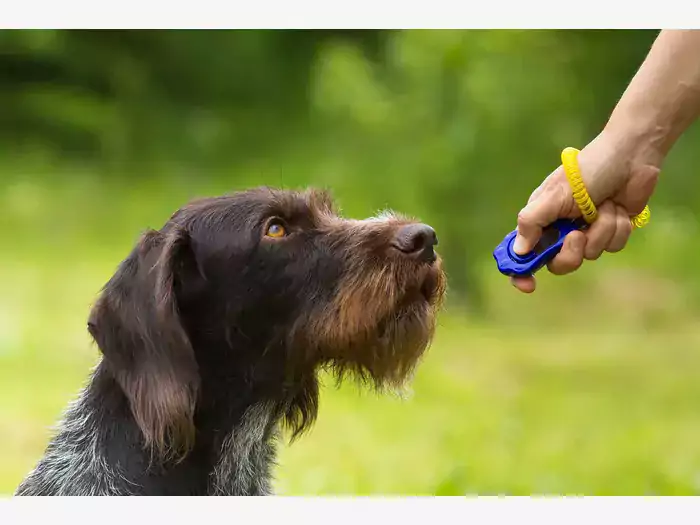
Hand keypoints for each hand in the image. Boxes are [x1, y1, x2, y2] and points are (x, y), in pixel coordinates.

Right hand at [511, 130, 660, 292]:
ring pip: (590, 255)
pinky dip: (617, 228)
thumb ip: (532, 222)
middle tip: (578, 235)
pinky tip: (618, 208)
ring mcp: (587, 231)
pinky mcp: (610, 231)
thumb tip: (518, 251)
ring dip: (601, 231)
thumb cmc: (588, 169)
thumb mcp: (554, 194)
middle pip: (559, 263)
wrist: (630, 156)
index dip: (521, 271)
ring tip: (604, 206)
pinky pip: (612, 246)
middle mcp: (560, 229)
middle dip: (572, 252)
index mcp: (540, 219)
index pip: (523, 252)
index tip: (528, 285)